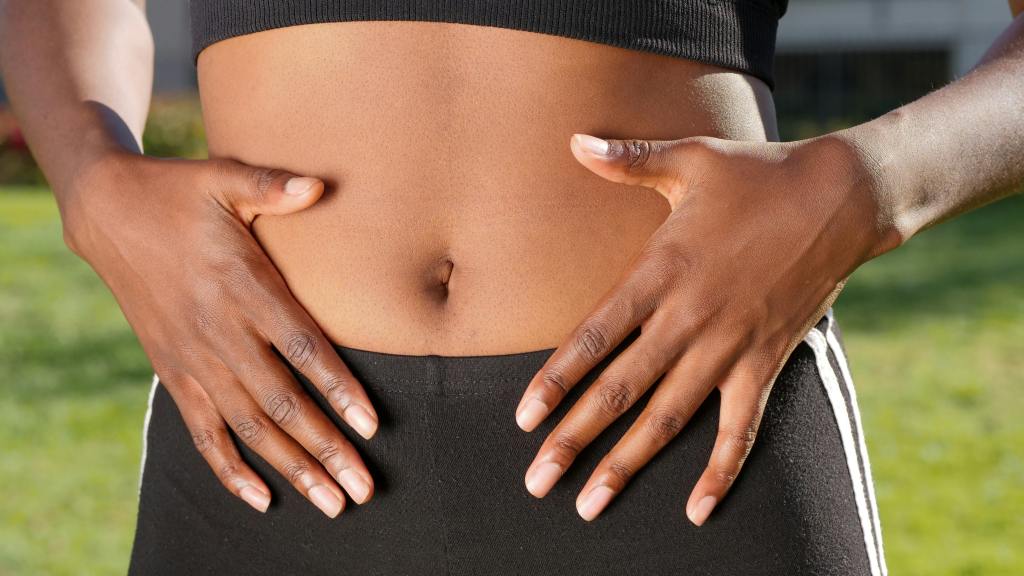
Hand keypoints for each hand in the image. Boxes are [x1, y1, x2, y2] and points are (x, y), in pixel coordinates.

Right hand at [62, 151, 379, 516]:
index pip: (300, 348)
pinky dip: (229, 469)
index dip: (338, 388)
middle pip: (281, 402)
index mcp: (242, 286)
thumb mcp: (223, 179)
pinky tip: (261, 498)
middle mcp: (219, 332)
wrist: (108, 213)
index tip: (371, 425)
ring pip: (248, 427)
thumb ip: (271, 187)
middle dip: (325, 448)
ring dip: (291, 468)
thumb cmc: (178, 194)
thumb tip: (318, 185)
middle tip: (362, 488)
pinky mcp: (173, 373)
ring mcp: (193, 359)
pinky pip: (202, 432)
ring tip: (330, 502)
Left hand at [516, 132, 897, 524]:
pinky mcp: (768, 361)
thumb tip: (575, 141)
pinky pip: (741, 428)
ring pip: (669, 417)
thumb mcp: (690, 158)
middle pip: (620, 391)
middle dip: (574, 439)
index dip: (556, 381)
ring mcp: (730, 345)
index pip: (594, 337)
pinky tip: (695, 509)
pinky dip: (721, 471)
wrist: (842, 196)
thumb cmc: (757, 174)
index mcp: (661, 271)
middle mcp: (689, 318)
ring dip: (629, 464)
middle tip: (537, 480)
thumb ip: (628, 160)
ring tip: (592, 503)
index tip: (524, 419)